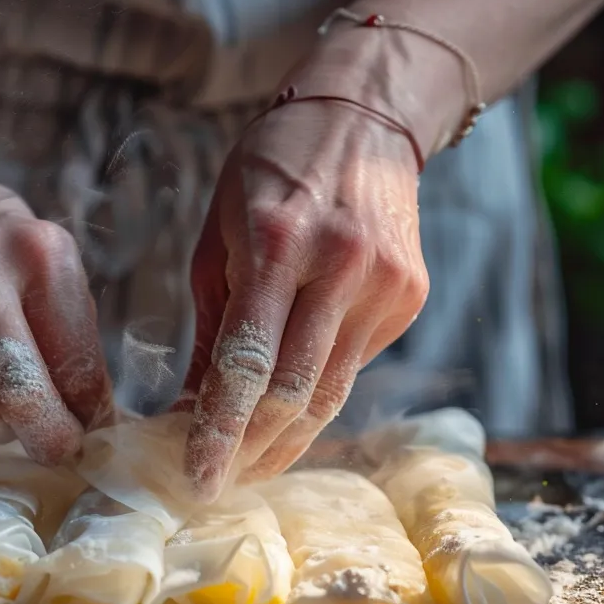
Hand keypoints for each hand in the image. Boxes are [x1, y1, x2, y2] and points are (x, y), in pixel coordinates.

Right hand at [0, 102, 112, 464]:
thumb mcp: (50, 267)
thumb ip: (75, 337)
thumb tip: (103, 423)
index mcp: (40, 252)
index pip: (77, 363)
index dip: (90, 414)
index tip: (93, 433)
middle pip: (20, 389)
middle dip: (47, 435)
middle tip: (55, 447)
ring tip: (0, 407)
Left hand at [181, 98, 427, 498]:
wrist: (363, 118)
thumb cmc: (269, 172)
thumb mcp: (219, 238)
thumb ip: (212, 327)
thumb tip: (192, 409)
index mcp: (279, 244)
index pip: (246, 363)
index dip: (219, 431)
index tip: (195, 478)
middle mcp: (341, 267)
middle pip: (294, 391)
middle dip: (251, 450)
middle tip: (216, 485)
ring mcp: (386, 285)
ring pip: (330, 393)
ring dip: (285, 441)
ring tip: (247, 469)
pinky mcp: (410, 298)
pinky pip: (353, 366)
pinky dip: (316, 398)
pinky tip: (286, 417)